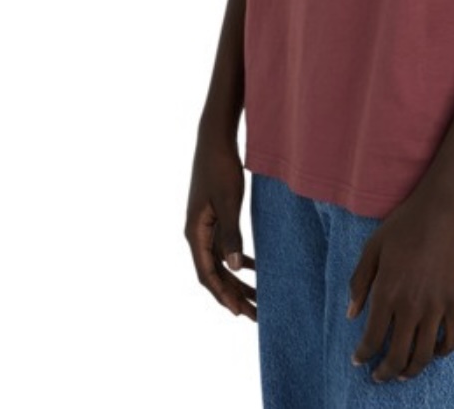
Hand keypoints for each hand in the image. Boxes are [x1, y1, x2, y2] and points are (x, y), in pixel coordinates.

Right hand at [184, 133, 256, 320]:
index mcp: (195, 233)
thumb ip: (231, 234)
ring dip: (237, 281)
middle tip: (256, 315)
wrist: (214, 138)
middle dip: (234, 295)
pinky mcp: (213, 216)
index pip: (207, 275)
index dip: (223, 296)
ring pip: (220, 262)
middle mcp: (196, 233)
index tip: (240, 314)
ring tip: (258, 299)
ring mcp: (204, 225)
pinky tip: (254, 267)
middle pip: (214, 274)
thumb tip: (236, 269)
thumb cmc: (220, 167)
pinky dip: (238, 260)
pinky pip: (224, 247)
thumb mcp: (229, 201)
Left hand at [347, 187, 453, 381]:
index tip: (359, 361)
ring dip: (411, 370)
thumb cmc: (404, 225)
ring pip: (424, 355)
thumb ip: (359, 282)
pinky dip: (442, 352)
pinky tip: (433, 350)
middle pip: (396, 356)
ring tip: (403, 373)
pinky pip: (452, 340)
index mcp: (387, 292)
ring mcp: (437, 306)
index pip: (372, 339)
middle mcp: (411, 305)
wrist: (443, 209)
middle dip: (384, 372)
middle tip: (379, 376)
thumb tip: (351, 314)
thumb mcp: (372, 248)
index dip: (363, 355)